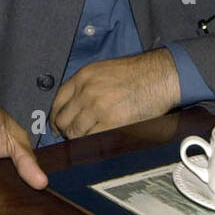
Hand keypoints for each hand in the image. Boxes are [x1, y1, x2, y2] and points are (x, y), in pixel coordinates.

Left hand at [51, 50, 180, 138]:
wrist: (159, 76)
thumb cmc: (136, 73)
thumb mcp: (102, 70)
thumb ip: (84, 85)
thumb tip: (72, 106)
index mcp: (83, 77)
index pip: (57, 101)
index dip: (55, 117)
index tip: (56, 125)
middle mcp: (86, 92)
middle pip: (63, 120)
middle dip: (64, 131)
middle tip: (70, 135)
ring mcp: (97, 108)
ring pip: (75, 133)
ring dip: (78, 139)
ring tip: (87, 138)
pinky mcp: (111, 123)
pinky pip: (92, 139)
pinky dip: (91, 143)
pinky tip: (96, 142)